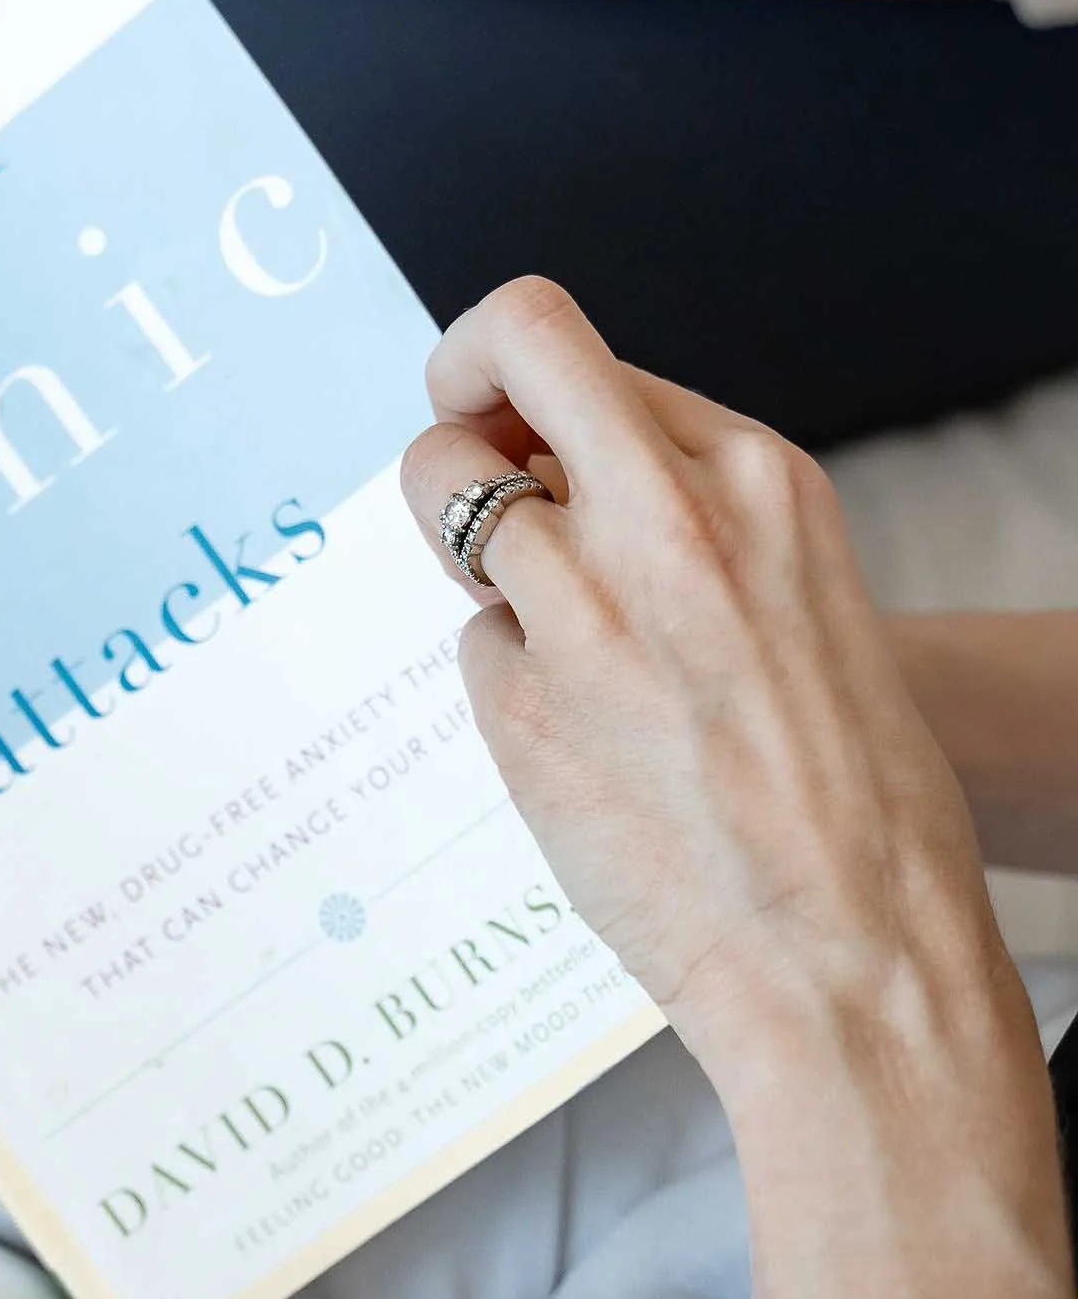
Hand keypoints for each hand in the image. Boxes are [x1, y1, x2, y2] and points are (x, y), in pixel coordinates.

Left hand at [398, 279, 1024, 1092]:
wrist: (854, 956)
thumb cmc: (847, 795)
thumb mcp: (798, 597)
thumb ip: (690, 522)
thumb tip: (560, 473)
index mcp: (758, 477)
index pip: (585, 354)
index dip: (530, 395)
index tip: (516, 428)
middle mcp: (669, 517)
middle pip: (510, 342)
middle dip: (458, 381)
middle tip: (456, 439)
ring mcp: (584, 609)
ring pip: (445, 489)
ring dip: (459, 542)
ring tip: (539, 628)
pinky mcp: (520, 706)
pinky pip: (472, 645)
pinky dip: (504, 682)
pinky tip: (585, 749)